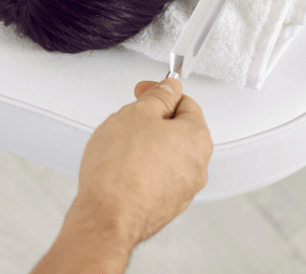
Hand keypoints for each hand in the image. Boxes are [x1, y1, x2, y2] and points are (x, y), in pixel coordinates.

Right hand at [71, 78, 212, 247]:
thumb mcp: (137, 114)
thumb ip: (158, 96)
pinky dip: (142, 170)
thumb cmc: (120, 170)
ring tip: (119, 148)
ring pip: (166, 156)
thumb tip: (169, 89)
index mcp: (197, 139)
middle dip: (153, 121)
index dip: (162, 92)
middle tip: (129, 119)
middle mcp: (198, 166)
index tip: (145, 91)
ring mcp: (183, 190)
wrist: (107, 217)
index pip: (187, 104)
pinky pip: (156, 178)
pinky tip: (121, 169)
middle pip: (178, 131)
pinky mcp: (166, 206)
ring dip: (147, 146)